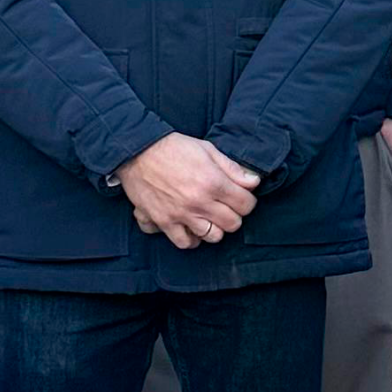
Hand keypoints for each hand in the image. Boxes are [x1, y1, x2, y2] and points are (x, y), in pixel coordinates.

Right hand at [117, 133, 261, 250]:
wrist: (137, 152)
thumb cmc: (174, 148)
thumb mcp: (208, 150)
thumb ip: (232, 168)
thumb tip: (253, 182)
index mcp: (213, 182)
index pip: (246, 205)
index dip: (247, 201)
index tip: (242, 197)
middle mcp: (199, 202)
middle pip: (233, 224)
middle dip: (234, 215)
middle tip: (227, 206)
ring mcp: (181, 215)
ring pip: (213, 237)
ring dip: (215, 228)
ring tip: (211, 217)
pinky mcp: (164, 222)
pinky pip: (185, 242)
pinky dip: (192, 238)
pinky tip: (193, 228)